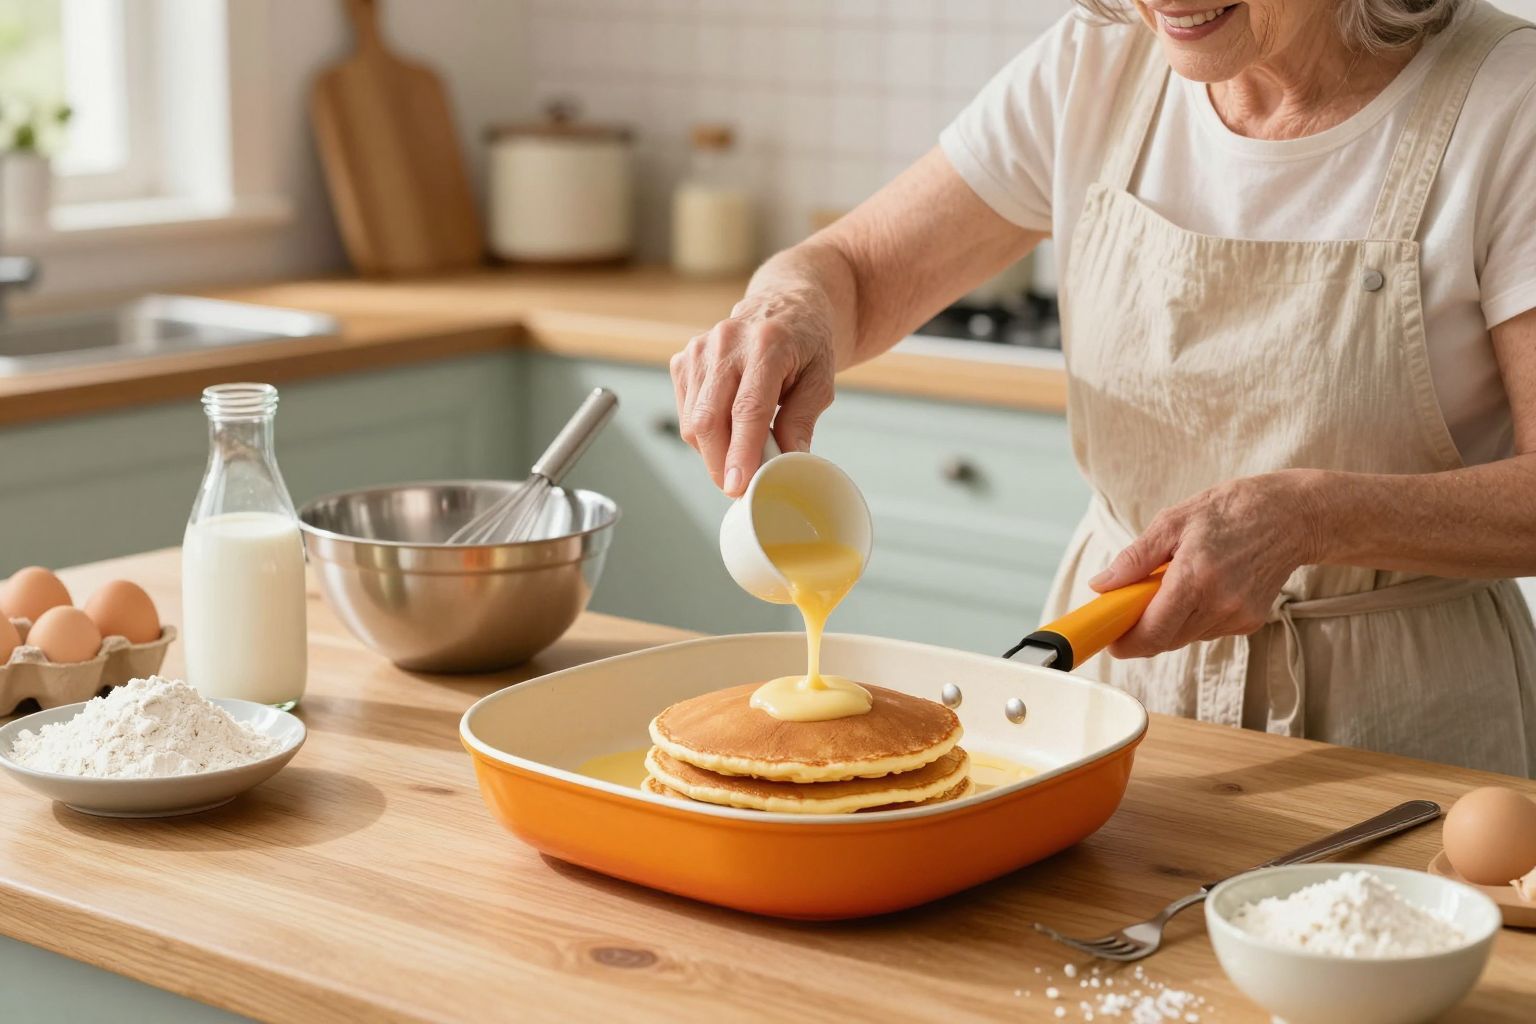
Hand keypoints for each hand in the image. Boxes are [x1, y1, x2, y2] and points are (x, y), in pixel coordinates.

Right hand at [670, 291, 837, 495]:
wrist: (783, 306)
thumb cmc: (806, 344)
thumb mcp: (821, 380)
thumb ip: (803, 420)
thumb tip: (788, 460)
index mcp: (768, 344)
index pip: (748, 408)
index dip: (741, 451)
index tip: (737, 485)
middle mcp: (727, 342)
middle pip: (709, 418)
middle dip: (720, 463)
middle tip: (739, 486)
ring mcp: (700, 349)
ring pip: (692, 421)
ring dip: (713, 451)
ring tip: (740, 454)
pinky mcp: (684, 360)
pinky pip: (686, 412)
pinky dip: (704, 433)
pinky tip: (727, 429)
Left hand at [1088, 471, 1326, 657]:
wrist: (1292, 516)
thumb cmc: (1230, 511)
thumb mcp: (1173, 521)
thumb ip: (1134, 558)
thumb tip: (1101, 585)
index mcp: (1195, 578)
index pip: (1152, 632)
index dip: (1125, 642)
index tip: (1109, 639)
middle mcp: (1219, 605)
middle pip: (1165, 640)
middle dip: (1143, 629)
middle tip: (1132, 604)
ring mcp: (1238, 616)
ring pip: (1185, 637)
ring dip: (1169, 621)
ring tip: (1174, 584)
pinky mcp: (1251, 622)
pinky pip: (1207, 630)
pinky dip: (1194, 617)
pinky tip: (1202, 587)